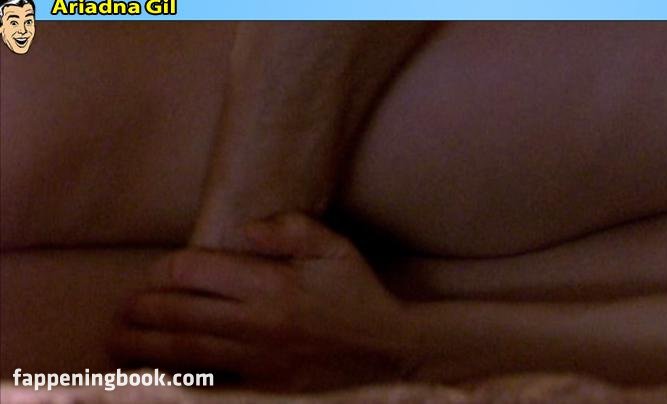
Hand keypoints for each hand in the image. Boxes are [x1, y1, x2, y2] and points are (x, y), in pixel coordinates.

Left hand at [110, 213, 417, 390]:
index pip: (196, 270)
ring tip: (119, 341)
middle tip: (125, 308)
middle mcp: (258, 321)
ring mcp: (258, 357)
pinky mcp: (263, 384)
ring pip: (184, 352)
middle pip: (178, 313)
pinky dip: (176, 377)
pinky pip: (209, 381)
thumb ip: (291, 229)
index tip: (161, 270)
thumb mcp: (336, 248)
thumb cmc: (359, 294)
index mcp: (272, 283)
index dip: (167, 268)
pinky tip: (154, 374)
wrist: (388, 349)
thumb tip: (243, 228)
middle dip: (142, 310)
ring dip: (143, 347)